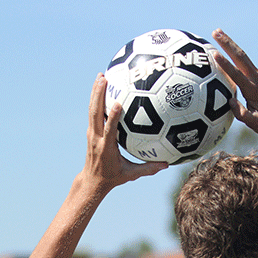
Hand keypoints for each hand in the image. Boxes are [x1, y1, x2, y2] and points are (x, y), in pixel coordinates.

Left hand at [78, 74, 166, 193]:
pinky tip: (101, 86)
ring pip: (92, 110)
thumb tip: (167, 164)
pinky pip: (93, 112)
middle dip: (99, 96)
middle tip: (104, 78)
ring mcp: (91, 134)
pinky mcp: (91, 131)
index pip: (109, 131)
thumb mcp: (131, 175)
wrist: (92, 181)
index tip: (117, 104)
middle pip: (95, 114)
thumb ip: (148, 169)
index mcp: (106, 148)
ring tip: (101, 76)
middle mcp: (96, 138)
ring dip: (95, 93)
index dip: (112, 118)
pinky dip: (96, 98)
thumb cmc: (113, 177)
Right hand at [211, 29, 257, 137]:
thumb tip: (230, 102)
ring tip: (217, 32)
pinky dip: (234, 50)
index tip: (214, 54)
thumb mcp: (256, 124)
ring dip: (230, 42)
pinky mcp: (256, 74)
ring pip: (241, 55)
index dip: (225, 65)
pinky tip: (225, 46)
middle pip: (240, 57)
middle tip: (214, 32)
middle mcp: (255, 78)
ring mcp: (256, 74)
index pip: (237, 75)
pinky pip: (243, 59)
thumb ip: (243, 115)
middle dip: (227, 44)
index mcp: (253, 90)